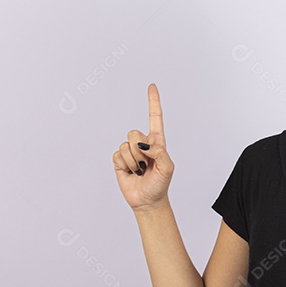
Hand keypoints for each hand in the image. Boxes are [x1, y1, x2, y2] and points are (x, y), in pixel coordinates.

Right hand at [113, 83, 174, 209]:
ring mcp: (130, 151)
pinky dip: (124, 166)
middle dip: (139, 150)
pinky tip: (130, 172)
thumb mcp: (168, 168)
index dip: (153, 101)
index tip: (152, 86)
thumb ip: (160, 153)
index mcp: (157, 141)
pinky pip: (117, 155)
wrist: (147, 200)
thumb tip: (146, 145)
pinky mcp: (119, 160)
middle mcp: (143, 143)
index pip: (155, 117)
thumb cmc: (160, 184)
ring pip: (126, 145)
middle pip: (134, 133)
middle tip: (145, 164)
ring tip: (139, 170)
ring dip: (133, 161)